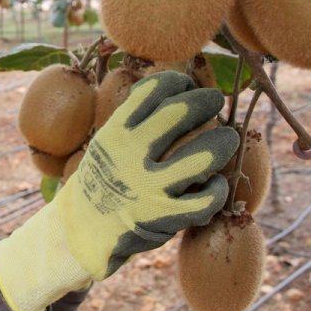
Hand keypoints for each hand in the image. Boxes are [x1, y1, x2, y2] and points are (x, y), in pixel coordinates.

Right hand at [57, 70, 237, 279]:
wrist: (83, 228)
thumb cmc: (105, 177)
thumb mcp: (107, 142)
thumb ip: (135, 119)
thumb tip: (175, 88)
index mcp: (116, 132)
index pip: (154, 90)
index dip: (178, 82)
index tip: (187, 86)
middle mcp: (131, 155)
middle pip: (180, 113)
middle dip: (206, 101)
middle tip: (215, 101)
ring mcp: (149, 186)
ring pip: (203, 156)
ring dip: (223, 142)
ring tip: (227, 138)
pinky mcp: (164, 218)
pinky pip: (206, 200)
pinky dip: (218, 189)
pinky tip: (216, 183)